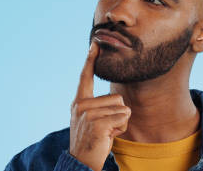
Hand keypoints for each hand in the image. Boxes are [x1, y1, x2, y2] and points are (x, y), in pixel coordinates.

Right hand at [69, 42, 130, 170]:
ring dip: (121, 122)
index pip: (85, 77)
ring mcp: (88, 114)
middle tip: (105, 128)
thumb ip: (97, 106)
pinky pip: (123, 118)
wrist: (81, 161)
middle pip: (116, 97)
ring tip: (107, 132)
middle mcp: (81, 105)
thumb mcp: (90, 119)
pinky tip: (109, 136)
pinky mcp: (97, 123)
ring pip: (122, 107)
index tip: (95, 44)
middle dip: (118, 114)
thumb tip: (118, 100)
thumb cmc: (91, 140)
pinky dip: (121, 129)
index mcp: (79, 101)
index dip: (90, 60)